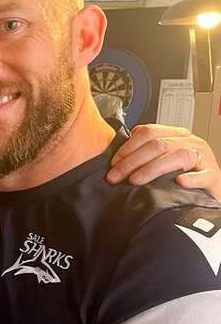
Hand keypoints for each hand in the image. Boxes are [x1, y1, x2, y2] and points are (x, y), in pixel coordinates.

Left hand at [106, 124, 220, 199]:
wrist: (211, 191)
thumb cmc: (185, 174)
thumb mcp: (165, 158)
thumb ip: (147, 152)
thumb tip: (118, 157)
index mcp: (177, 135)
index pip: (148, 132)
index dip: (127, 147)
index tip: (113, 163)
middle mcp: (190, 142)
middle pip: (158, 145)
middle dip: (131, 161)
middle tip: (115, 176)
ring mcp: (204, 158)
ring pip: (177, 156)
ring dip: (152, 169)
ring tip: (135, 181)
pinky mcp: (214, 176)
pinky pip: (203, 175)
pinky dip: (190, 178)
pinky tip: (178, 182)